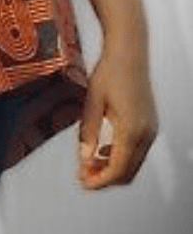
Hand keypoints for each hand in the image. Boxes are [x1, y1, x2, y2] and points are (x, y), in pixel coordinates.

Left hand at [78, 37, 157, 189]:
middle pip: (127, 172)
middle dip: (105, 178)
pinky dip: (121, 157)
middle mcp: (146, 133)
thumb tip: (84, 158)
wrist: (129, 51)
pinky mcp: (150, 124)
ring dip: (112, 168)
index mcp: (131, 129)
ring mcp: (151, 129)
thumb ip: (88, 131)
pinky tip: (103, 150)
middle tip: (83, 175)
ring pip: (133, 163)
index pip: (117, 169)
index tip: (82, 183)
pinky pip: (137, 151)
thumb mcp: (92, 101)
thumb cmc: (110, 71)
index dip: (99, 181)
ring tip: (89, 163)